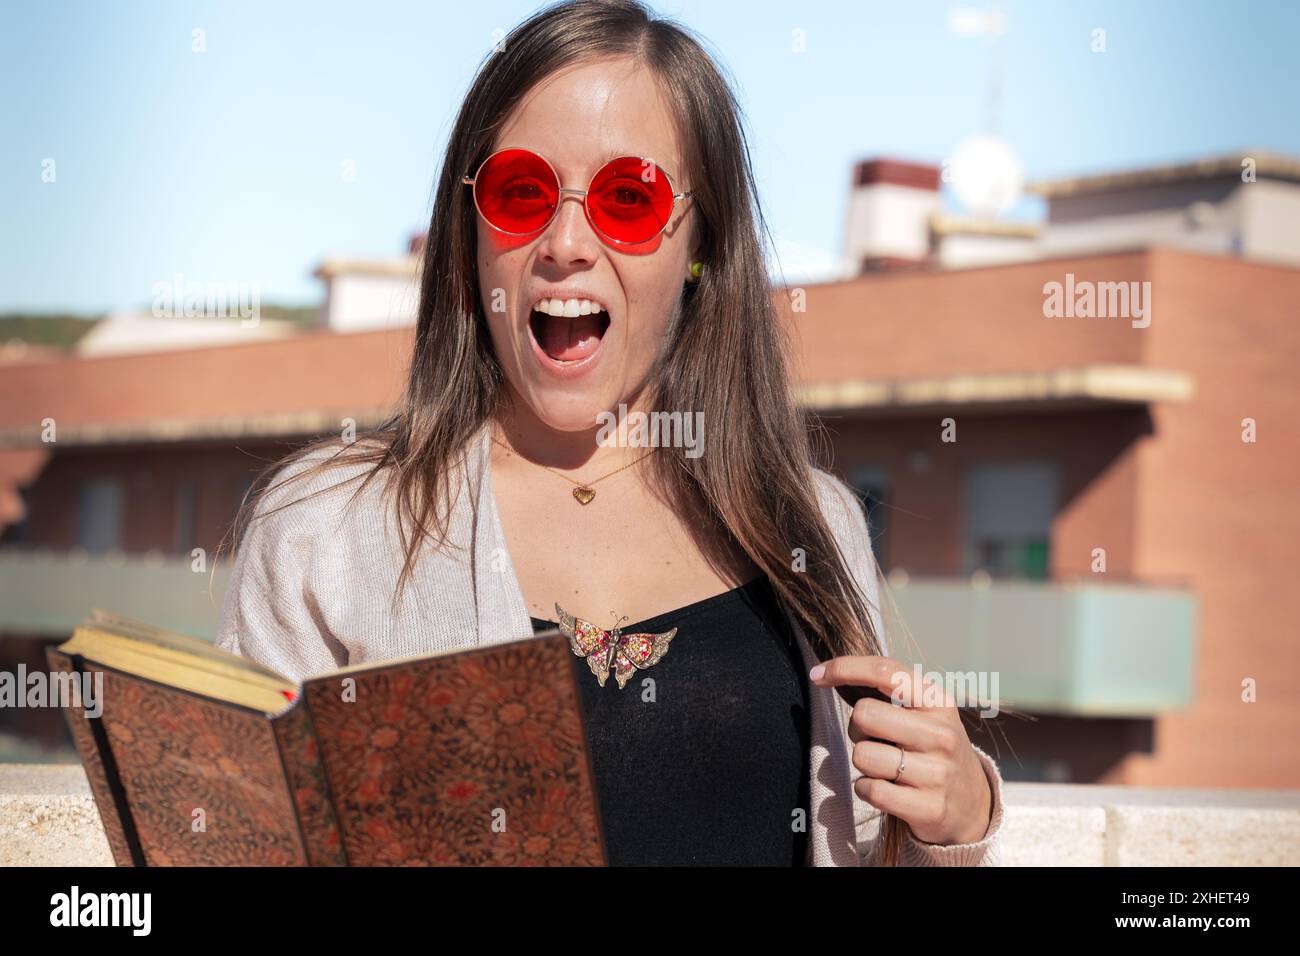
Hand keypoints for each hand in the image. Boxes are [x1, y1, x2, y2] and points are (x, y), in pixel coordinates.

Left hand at [809, 656, 991, 845]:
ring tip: (886, 767)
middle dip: (857, 728)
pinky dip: (866, 789)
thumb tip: (830, 673)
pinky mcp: (928, 808)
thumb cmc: (934, 750)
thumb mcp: (927, 714)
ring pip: (863, 755)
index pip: (885, 671)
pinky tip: (885, 789)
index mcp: (938, 702)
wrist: (974, 806)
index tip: (818, 674)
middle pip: (864, 714)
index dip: (845, 668)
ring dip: (863, 762)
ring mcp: (938, 773)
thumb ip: (892, 693)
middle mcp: (941, 734)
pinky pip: (870, 789)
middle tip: (876, 740)